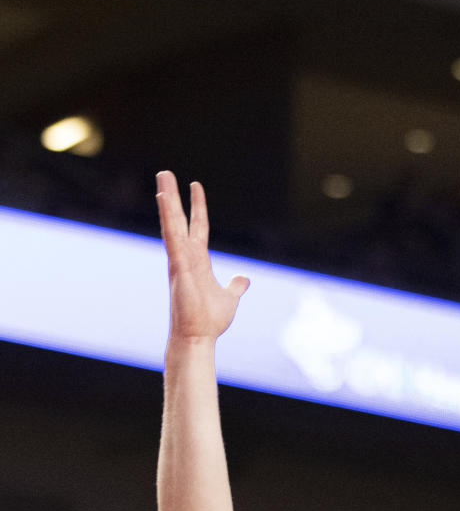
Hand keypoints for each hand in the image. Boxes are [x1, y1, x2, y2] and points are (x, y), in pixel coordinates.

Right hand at [156, 170, 249, 341]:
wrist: (198, 337)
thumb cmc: (209, 321)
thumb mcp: (230, 298)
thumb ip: (235, 286)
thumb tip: (244, 279)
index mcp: (198, 261)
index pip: (198, 227)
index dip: (198, 207)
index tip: (195, 186)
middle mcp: (186, 256)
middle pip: (179, 220)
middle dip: (174, 196)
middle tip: (165, 173)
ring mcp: (179, 260)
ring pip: (172, 224)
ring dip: (167, 201)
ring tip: (163, 177)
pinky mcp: (177, 266)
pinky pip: (172, 238)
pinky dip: (168, 219)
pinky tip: (165, 200)